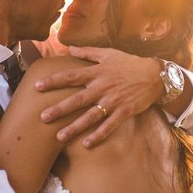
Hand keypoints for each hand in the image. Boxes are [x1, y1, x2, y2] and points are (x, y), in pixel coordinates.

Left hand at [36, 46, 161, 146]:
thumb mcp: (109, 53)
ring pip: (90, 116)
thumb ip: (88, 52)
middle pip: (77, 100)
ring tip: (59, 137)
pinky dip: (98, 135)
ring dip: (74, 127)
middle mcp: (102, 87)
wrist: (155, 75)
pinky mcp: (124, 111)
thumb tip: (69, 48)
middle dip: (59, 109)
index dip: (54, 81)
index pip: (71, 76)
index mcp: (97, 72)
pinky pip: (109, 125)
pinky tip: (86, 144)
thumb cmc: (130, 63)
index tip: (38, 86)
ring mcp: (113, 101)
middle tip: (43, 117)